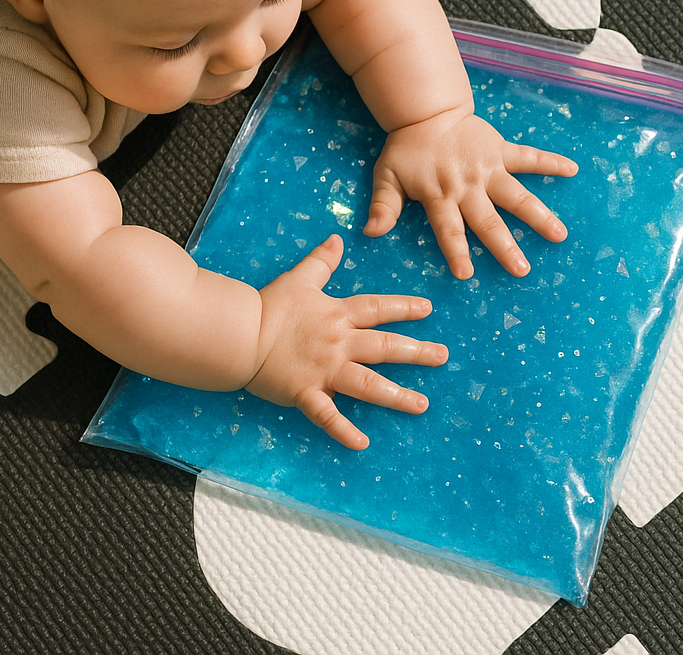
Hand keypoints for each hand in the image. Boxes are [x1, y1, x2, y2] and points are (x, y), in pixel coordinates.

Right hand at [248, 235, 448, 449]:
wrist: (240, 333)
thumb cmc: (269, 305)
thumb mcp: (299, 277)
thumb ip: (322, 261)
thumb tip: (337, 238)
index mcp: (337, 315)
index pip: (377, 308)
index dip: (404, 308)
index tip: (428, 310)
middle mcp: (338, 343)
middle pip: (384, 347)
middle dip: (416, 352)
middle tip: (442, 356)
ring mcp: (324, 370)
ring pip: (367, 383)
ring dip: (395, 396)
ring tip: (421, 405)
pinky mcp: (306, 393)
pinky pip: (327, 416)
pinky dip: (344, 431)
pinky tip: (362, 444)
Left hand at [364, 109, 577, 278]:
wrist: (427, 112)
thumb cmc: (406, 149)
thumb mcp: (387, 176)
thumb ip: (383, 205)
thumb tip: (370, 232)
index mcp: (440, 195)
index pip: (449, 229)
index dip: (456, 251)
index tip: (466, 274)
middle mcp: (468, 185)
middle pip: (488, 220)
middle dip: (505, 246)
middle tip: (522, 270)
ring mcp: (488, 168)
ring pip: (516, 195)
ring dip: (538, 215)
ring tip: (559, 235)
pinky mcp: (501, 151)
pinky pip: (528, 156)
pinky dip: (550, 161)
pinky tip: (572, 169)